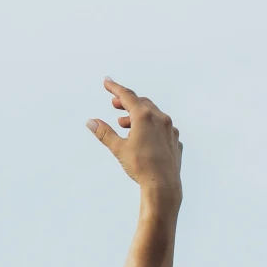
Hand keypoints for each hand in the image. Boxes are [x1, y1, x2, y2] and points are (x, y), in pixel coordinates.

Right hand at [87, 79, 182, 205]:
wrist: (163, 185)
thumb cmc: (140, 166)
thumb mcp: (118, 148)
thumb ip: (104, 132)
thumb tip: (91, 122)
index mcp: (145, 116)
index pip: (127, 95)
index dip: (115, 88)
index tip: (106, 81)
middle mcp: (161, 118)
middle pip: (142, 103)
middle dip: (127, 102)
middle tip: (114, 104)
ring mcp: (171, 129)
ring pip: (153, 114)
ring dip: (138, 115)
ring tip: (125, 124)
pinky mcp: (175, 141)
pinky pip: (163, 128)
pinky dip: (151, 126)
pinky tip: (144, 137)